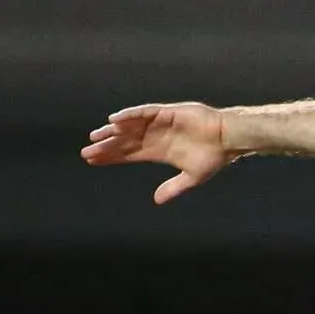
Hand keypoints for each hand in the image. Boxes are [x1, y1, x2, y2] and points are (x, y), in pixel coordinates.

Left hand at [81, 102, 231, 203]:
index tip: (93, 162)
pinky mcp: (165, 112)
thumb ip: (173, 187)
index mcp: (158, 152)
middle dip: (106, 147)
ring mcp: (158, 123)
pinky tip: (115, 121)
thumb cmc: (213, 157)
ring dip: (112, 132)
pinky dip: (129, 116)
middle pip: (124, 142)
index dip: (111, 158)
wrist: (227, 139)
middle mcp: (154, 137)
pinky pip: (143, 113)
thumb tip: (157, 201)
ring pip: (129, 127)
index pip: (128, 155)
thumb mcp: (192, 177)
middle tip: (86, 152)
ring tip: (95, 137)